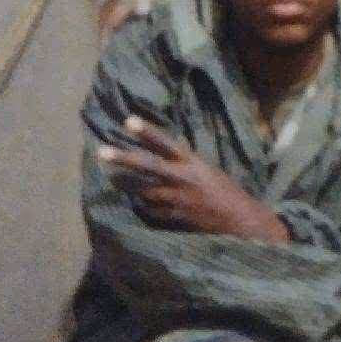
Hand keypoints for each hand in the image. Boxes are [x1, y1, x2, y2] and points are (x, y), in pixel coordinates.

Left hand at [98, 116, 287, 241]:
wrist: (239, 220)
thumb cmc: (226, 192)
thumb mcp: (207, 170)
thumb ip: (185, 164)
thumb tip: (166, 155)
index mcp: (193, 163)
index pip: (166, 143)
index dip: (147, 132)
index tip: (128, 121)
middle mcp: (182, 179)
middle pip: (147, 166)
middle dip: (124, 159)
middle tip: (101, 151)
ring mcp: (176, 199)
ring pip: (143, 191)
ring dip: (128, 186)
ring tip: (113, 180)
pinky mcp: (174, 217)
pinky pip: (151, 211)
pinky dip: (145, 208)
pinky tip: (140, 206)